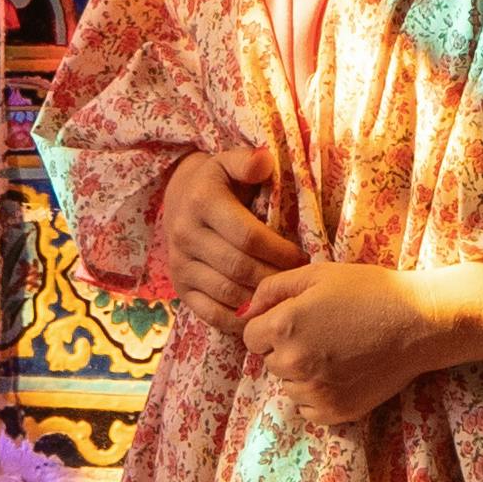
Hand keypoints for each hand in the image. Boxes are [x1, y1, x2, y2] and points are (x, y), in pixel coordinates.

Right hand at [151, 147, 293, 326]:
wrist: (179, 198)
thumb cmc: (219, 181)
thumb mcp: (230, 161)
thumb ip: (248, 162)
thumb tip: (265, 161)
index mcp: (202, 202)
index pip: (248, 236)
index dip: (279, 250)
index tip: (302, 256)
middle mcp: (185, 235)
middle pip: (239, 268)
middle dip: (274, 277)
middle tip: (298, 281)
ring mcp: (181, 264)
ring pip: (226, 293)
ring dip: (260, 300)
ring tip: (284, 297)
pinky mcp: (180, 288)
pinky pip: (209, 313)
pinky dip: (237, 320)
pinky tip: (260, 314)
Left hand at [244, 250, 482, 430]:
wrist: (418, 323)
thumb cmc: (368, 290)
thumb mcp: (317, 274)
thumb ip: (272, 288)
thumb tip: (244, 309)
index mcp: (283, 327)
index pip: (250, 336)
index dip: (270, 324)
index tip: (296, 318)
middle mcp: (292, 364)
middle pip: (269, 361)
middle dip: (286, 348)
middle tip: (320, 333)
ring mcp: (314, 392)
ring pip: (288, 386)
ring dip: (301, 373)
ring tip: (334, 352)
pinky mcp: (335, 413)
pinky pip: (308, 407)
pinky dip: (318, 394)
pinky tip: (341, 373)